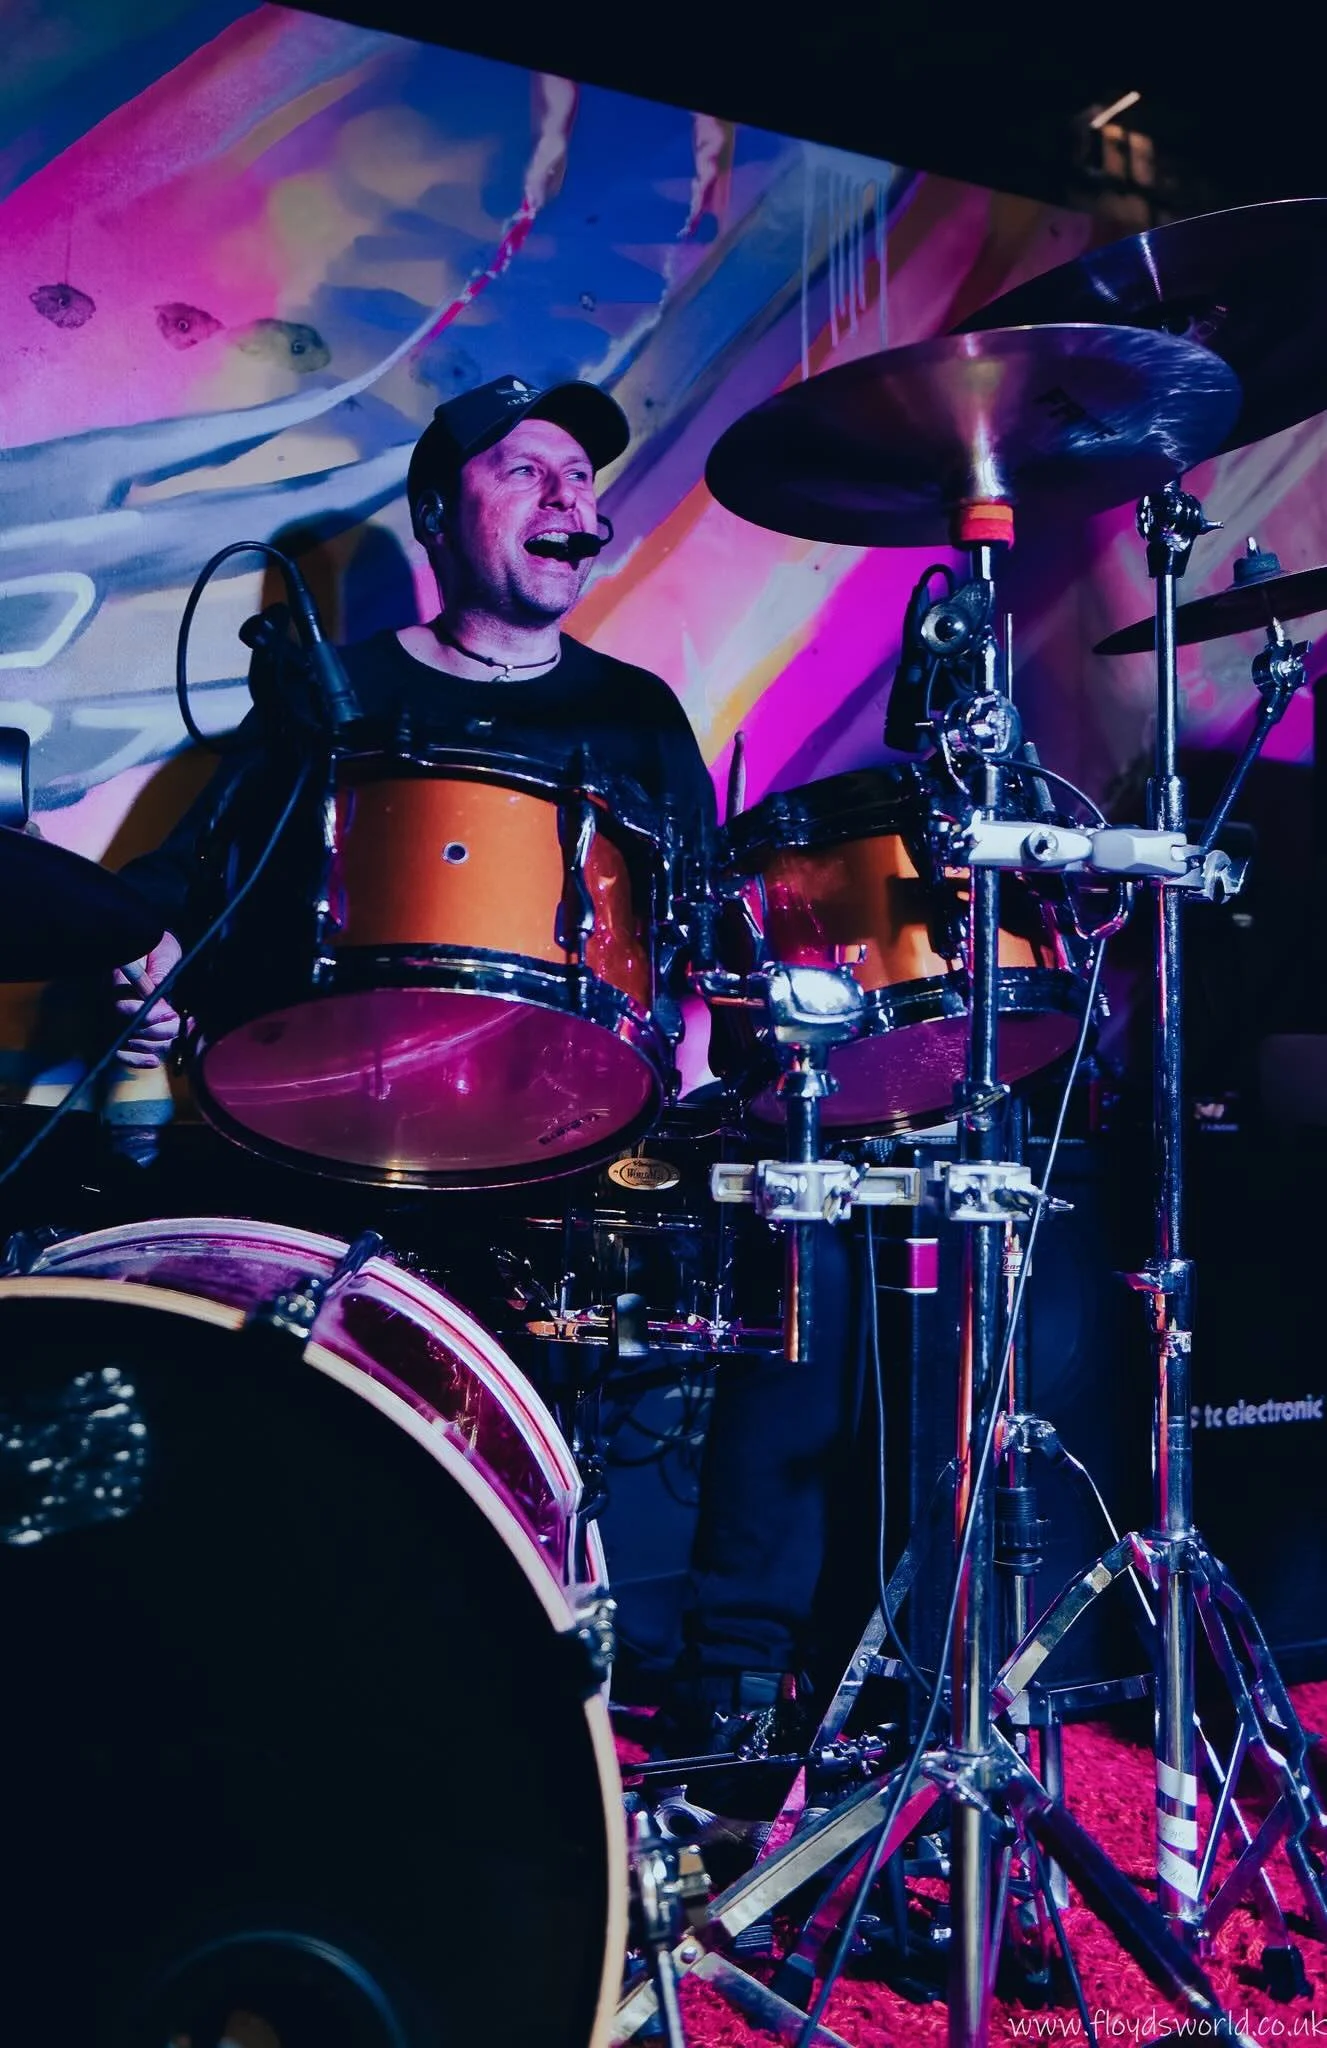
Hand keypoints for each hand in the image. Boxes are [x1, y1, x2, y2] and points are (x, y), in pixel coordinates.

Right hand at [112, 931, 184, 1068]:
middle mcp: (107, 999)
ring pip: (126, 1043)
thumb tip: (157, 992)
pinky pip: (120, 1052)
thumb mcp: (163, 950)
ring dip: (155, 1044)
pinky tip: (154, 1060)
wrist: (147, 944)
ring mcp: (110, 1015)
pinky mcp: (117, 1027)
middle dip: (157, 1032)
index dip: (148, 1016)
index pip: (122, 1007)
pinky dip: (137, 1060)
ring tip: (178, 1034)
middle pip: (126, 1029)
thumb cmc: (158, 945)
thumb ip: (161, 969)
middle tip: (179, 1024)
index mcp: (115, 978)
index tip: (170, 1014)